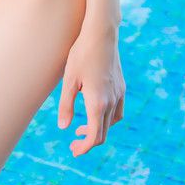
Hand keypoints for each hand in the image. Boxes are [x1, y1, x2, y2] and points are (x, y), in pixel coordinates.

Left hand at [57, 29, 124, 156]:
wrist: (101, 34)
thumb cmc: (81, 55)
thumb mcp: (68, 80)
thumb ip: (66, 106)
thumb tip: (64, 127)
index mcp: (98, 103)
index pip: (94, 136)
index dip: (84, 147)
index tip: (74, 151)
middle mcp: (112, 101)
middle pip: (103, 133)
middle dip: (88, 142)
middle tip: (73, 144)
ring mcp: (119, 94)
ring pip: (112, 123)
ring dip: (98, 130)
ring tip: (82, 129)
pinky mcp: (121, 86)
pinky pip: (118, 111)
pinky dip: (107, 119)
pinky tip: (96, 112)